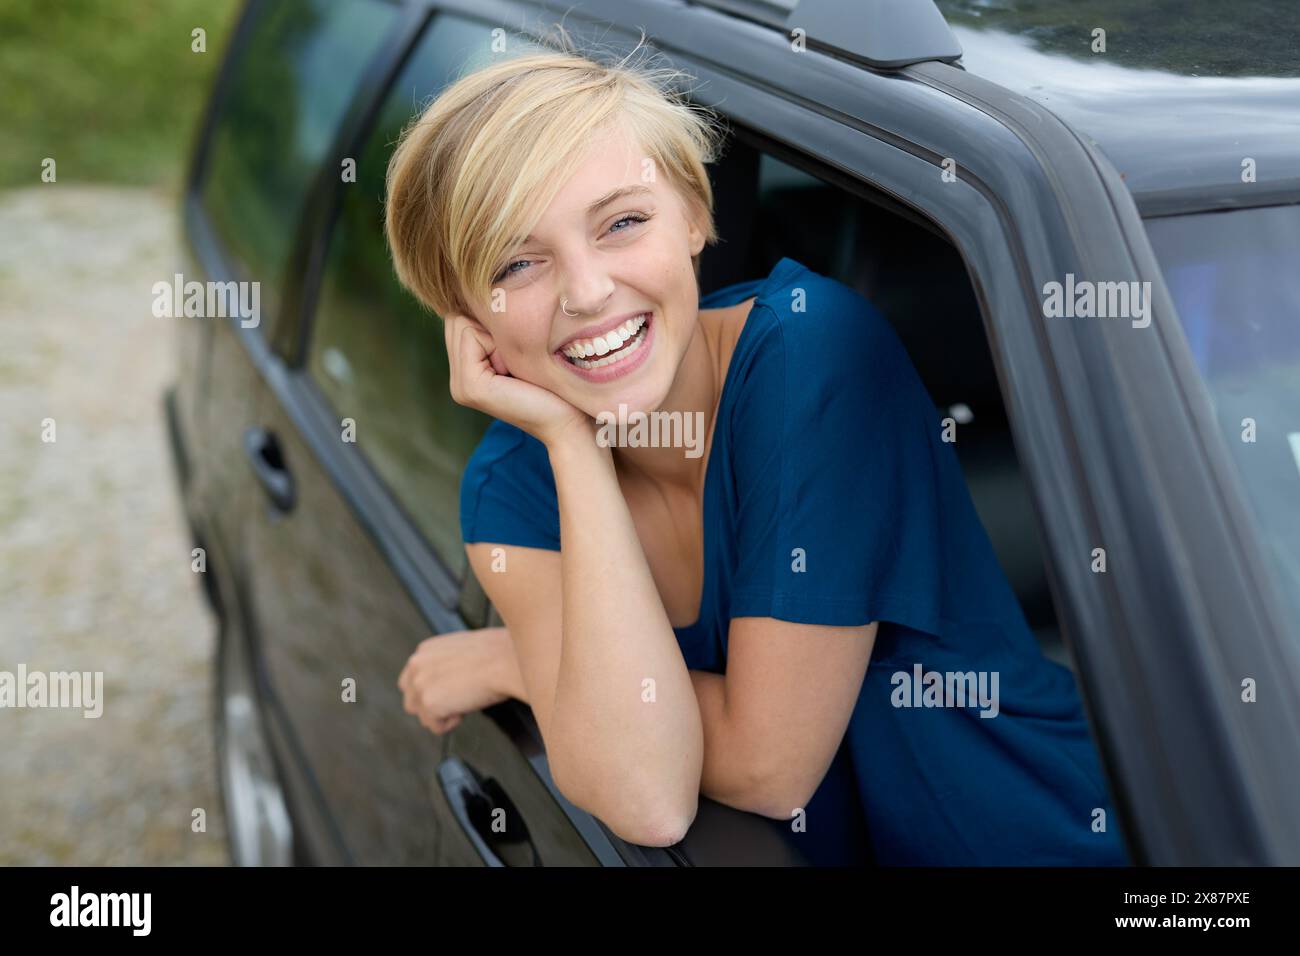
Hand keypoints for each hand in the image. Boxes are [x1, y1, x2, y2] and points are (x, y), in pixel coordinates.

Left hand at [397, 627, 517, 735]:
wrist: (505, 660)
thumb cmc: (496, 653)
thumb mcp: (462, 648)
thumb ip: (444, 663)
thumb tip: (447, 680)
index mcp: (424, 650)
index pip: (412, 681)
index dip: (432, 692)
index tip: (449, 693)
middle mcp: (416, 665)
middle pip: (411, 701)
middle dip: (432, 707)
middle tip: (457, 702)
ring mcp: (420, 685)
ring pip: (423, 717)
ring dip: (443, 715)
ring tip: (465, 701)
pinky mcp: (429, 704)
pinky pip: (436, 727)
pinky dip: (452, 723)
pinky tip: (467, 706)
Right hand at [444, 312, 592, 447]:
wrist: (571, 421)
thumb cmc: (556, 383)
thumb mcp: (521, 349)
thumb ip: (496, 329)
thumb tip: (482, 287)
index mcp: (467, 373)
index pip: (459, 318)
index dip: (489, 322)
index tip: (518, 351)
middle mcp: (458, 381)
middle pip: (456, 318)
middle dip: (489, 327)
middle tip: (516, 360)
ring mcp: (460, 386)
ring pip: (461, 323)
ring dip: (495, 335)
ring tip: (516, 366)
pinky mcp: (470, 387)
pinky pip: (471, 335)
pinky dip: (496, 344)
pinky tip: (514, 370)